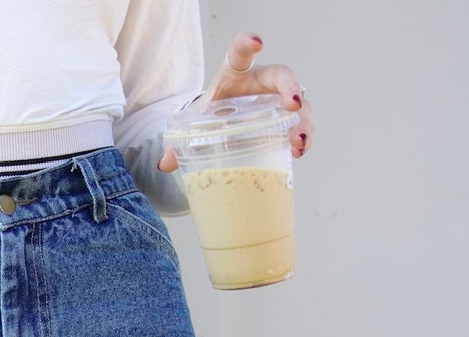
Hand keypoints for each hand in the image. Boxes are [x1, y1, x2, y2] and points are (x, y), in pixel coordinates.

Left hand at [158, 33, 313, 171]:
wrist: (223, 123)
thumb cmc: (213, 116)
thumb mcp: (197, 123)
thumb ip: (179, 142)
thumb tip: (165, 163)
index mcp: (235, 75)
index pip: (240, 53)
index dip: (248, 43)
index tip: (257, 42)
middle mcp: (261, 83)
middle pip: (281, 77)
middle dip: (290, 89)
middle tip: (293, 105)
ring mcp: (278, 101)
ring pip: (298, 104)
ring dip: (302, 122)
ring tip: (299, 143)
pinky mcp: (286, 121)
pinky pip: (300, 125)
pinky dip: (302, 138)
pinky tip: (298, 152)